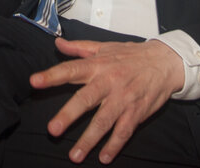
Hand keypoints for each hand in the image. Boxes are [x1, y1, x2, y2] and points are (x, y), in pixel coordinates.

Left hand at [30, 38, 183, 163]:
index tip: (35, 81)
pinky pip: (124, 132)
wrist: (164, 62)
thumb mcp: (104, 47)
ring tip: (74, 155)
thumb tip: (58, 44)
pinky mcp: (136, 113)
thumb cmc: (131, 55)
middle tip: (53, 130)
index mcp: (98, 65)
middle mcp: (109, 82)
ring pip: (104, 121)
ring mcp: (123, 99)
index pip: (71, 70)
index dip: (52, 75)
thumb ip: (79, 48)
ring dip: (89, 140)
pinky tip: (103, 157)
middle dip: (69, 115)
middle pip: (86, 99)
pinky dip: (114, 146)